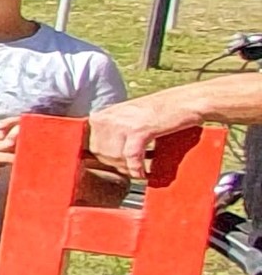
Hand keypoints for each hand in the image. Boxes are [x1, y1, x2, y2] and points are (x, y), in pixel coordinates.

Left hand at [88, 93, 204, 176]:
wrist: (188, 100)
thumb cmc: (161, 111)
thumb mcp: (127, 116)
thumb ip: (111, 130)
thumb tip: (96, 152)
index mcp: (104, 115)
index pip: (86, 142)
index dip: (98, 157)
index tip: (109, 164)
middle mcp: (109, 117)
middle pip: (99, 152)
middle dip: (114, 164)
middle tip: (129, 168)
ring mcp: (124, 122)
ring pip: (114, 156)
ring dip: (126, 168)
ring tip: (138, 169)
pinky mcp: (141, 129)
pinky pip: (131, 156)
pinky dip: (136, 168)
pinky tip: (142, 173)